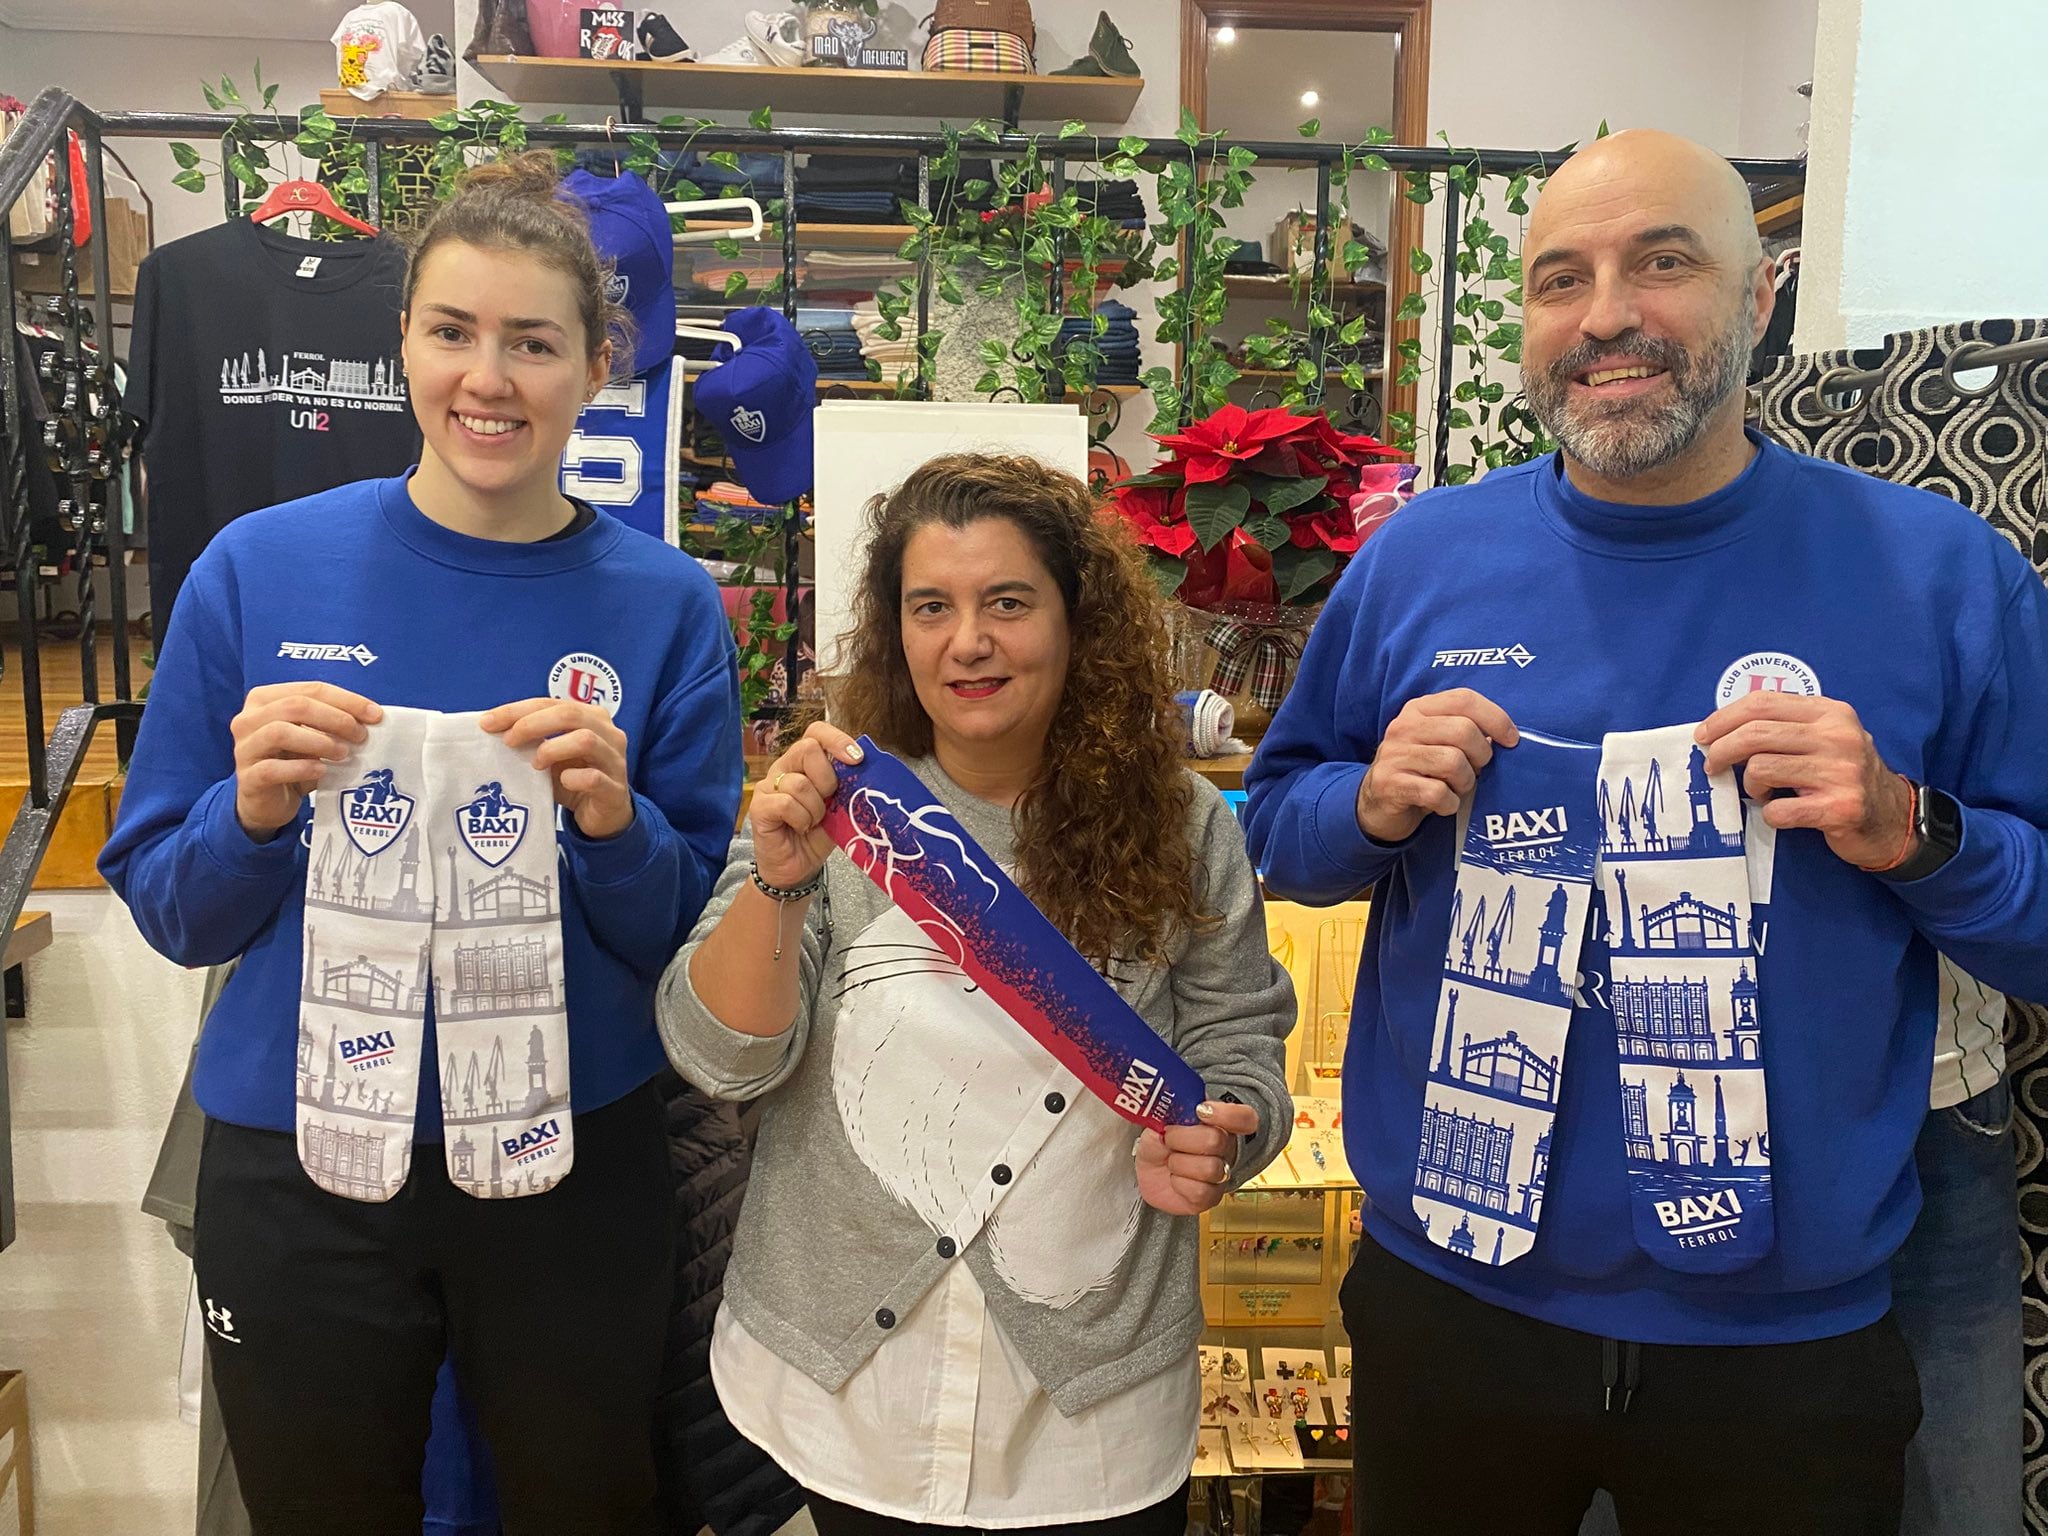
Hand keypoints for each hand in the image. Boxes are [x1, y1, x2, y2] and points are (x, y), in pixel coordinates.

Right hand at [232, 682, 380, 840]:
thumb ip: (332, 722)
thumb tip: (372, 717)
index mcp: (264, 699)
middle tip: (360, 735)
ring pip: (279, 732)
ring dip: (319, 741)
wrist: (267, 802)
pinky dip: (302, 768)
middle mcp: (248, 719)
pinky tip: (322, 771)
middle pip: (295, 706)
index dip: (346, 700)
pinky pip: (272, 768)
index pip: (309, 689)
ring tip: (343, 753)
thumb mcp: (313, 736)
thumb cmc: (293, 761)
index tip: (375, 714)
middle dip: (335, 718)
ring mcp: (244, 748)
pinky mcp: (247, 778)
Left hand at [482, 699, 633, 840]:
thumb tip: (492, 729)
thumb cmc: (575, 778)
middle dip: (532, 724)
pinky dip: (574, 778)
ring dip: (552, 749)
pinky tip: (563, 782)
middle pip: (570, 714)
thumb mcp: (553, 754)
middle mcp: (608, 733)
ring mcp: (614, 761)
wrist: (604, 814)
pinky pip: (594, 778)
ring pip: (585, 740)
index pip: (552, 703)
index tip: (488, 723)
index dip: (517, 710)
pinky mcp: (614, 789)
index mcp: (591, 717)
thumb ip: (534, 740)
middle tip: (509, 741)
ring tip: (535, 763)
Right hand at [750, 723, 864, 891]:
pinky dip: (801, 819)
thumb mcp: (840, 806)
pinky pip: (786, 803)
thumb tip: (864, 766)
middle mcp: (784, 768)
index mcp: (805, 763)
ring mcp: (768, 786)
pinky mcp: (759, 807)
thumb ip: (846, 784)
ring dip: (815, 808)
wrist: (798, 869)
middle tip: (829, 802)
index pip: (817, 732)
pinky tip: (801, 828)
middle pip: (807, 749)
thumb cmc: (818, 835)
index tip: (857, 759)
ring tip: (813, 822)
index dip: (837, 740)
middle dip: (827, 779)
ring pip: (800, 783)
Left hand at [1137, 1099, 1260, 1215]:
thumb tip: (1176, 1109)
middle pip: (1217, 1140)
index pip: (1244, 1117)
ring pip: (1210, 1168)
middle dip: (1182, 1138)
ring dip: (1179, 1163)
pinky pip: (1201, 1192)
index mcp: (1219, 1123)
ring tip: (1171, 1161)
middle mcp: (1225, 1149)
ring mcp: (1221, 1175)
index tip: (1200, 1111)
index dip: (1227, 1114)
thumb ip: (1172, 1110)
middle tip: (1168, 1138)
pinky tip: (1175, 1178)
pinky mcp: (1211, 1198)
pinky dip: (1179, 1184)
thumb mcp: (1161, 1118)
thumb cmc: (1159, 1142)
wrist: (1146, 1171)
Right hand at [1356, 689, 1519, 842]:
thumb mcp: (1439, 742)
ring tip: (1457, 787)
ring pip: (1453, 762)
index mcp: (1419, 709)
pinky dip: (1449, 803)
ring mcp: (1395, 755)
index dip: (1495, 718)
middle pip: (1463, 731)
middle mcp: (1404, 726)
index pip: (1464, 699)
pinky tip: (1443, 803)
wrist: (1377, 802)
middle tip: (1477, 770)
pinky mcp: (1390, 784)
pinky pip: (1438, 793)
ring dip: (1465, 782)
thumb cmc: (1420, 769)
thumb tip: (1504, 736)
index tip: (1511, 740)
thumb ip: (1466, 732)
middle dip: (1481, 756)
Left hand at [1696, 693, 1913, 869]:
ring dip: (1750, 786)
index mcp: (1830, 713)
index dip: (1723, 718)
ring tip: (1762, 792)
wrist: (1892, 817)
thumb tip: (1721, 728)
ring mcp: (1841, 773)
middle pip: (1754, 735)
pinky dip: (1769, 814)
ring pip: (1760, 770)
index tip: (1703, 736)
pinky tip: (1781, 812)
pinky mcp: (1839, 808)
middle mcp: (1838, 737)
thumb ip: (1784, 726)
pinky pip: (1777, 810)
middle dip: (1720, 751)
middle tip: (1712, 766)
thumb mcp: (1823, 737)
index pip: (1762, 703)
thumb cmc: (1843, 774)